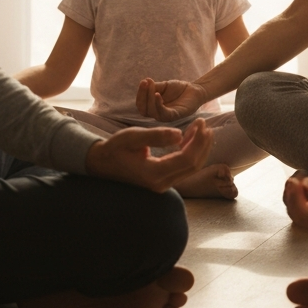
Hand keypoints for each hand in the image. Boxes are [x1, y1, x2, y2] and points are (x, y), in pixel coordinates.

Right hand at [85, 118, 212, 191]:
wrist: (102, 164)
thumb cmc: (115, 148)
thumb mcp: (133, 137)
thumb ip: (157, 136)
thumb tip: (181, 135)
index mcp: (154, 174)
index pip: (186, 159)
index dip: (198, 141)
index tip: (201, 123)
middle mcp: (161, 184)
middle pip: (193, 165)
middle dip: (202, 143)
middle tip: (204, 123)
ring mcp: (163, 185)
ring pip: (191, 168)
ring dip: (199, 148)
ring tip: (202, 129)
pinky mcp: (163, 181)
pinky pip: (183, 168)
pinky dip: (191, 152)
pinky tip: (190, 138)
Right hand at [136, 77, 209, 121]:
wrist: (195, 89)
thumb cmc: (178, 89)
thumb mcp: (163, 86)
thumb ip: (153, 87)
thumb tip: (145, 81)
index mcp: (153, 108)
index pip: (141, 105)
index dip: (140, 94)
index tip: (143, 81)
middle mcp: (158, 114)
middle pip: (144, 110)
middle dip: (142, 95)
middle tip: (145, 82)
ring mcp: (166, 116)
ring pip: (152, 112)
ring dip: (149, 99)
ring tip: (151, 86)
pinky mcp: (175, 116)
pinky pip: (164, 113)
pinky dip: (158, 104)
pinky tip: (158, 94)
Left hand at [283, 172, 307, 241]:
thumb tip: (304, 185)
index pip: (305, 217)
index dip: (294, 198)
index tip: (294, 180)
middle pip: (301, 221)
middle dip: (292, 199)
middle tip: (292, 179)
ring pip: (305, 221)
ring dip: (297, 202)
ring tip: (298, 182)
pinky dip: (305, 205)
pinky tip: (307, 191)